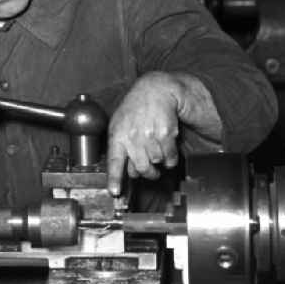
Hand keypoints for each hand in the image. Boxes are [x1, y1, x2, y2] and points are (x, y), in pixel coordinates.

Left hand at [106, 72, 180, 195]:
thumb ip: (120, 147)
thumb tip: (126, 172)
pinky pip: (170, 158)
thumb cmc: (135, 110)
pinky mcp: (166, 134)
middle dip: (147, 173)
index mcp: (118, 134)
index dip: (114, 178)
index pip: (114, 160)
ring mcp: (150, 135)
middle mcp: (133, 136)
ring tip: (157, 148)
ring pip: (156, 163)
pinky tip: (167, 147)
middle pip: (140, 168)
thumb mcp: (120, 125)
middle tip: (150, 171)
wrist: (155, 91)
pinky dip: (170, 158)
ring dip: (159, 161)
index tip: (114, 192)